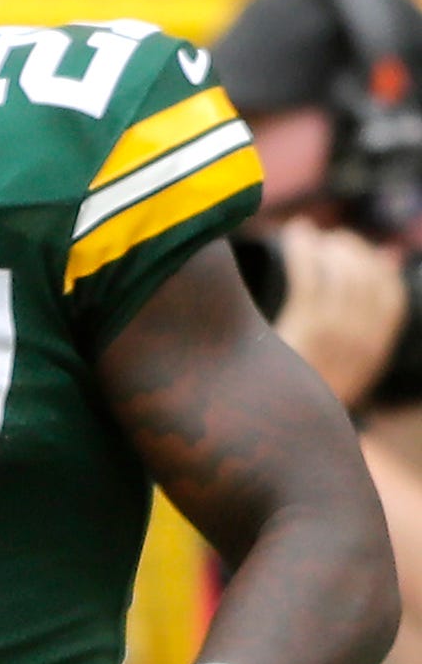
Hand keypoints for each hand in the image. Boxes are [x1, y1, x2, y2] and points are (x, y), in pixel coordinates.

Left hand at [274, 222, 406, 408]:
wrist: (272, 430)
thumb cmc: (299, 386)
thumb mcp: (342, 357)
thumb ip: (366, 312)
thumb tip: (390, 254)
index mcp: (374, 351)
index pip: (391, 297)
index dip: (377, 267)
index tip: (357, 252)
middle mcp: (361, 342)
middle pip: (366, 279)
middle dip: (349, 249)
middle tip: (328, 239)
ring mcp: (334, 336)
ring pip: (342, 273)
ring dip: (326, 245)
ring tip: (307, 235)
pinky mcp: (304, 329)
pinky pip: (311, 276)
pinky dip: (305, 248)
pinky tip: (295, 233)